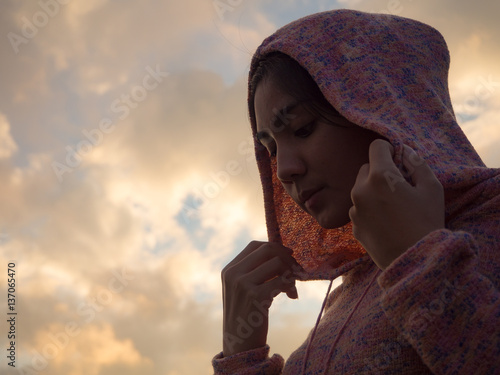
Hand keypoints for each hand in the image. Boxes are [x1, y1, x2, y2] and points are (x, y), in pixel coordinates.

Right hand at [221, 241, 301, 355]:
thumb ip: (257, 271)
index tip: (290, 256)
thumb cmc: (246, 317)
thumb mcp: (244, 290)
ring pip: (277, 262)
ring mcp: (242, 284)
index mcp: (229, 269)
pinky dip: (292, 286)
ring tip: (292, 288)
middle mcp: (233, 273)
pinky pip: (282, 280)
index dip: (275, 247)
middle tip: (297, 271)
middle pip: (267, 249)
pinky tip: (292, 296)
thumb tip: (286, 253)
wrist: (239, 346)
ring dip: (290, 273)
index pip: (255, 245)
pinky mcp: (254, 296)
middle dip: (287, 257)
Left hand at [349, 139, 444, 269]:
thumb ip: (416, 164)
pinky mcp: (354, 226)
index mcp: (379, 177)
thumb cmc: (427, 222)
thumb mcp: (432, 188)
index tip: (398, 160)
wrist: (415, 262)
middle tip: (398, 186)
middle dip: (380, 171)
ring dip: (373, 190)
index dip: (389, 150)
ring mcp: (354, 210)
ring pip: (360, 189)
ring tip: (393, 206)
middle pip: (366, 168)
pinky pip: (359, 209)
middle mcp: (360, 190)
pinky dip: (369, 209)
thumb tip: (404, 151)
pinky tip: (386, 222)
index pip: (376, 147)